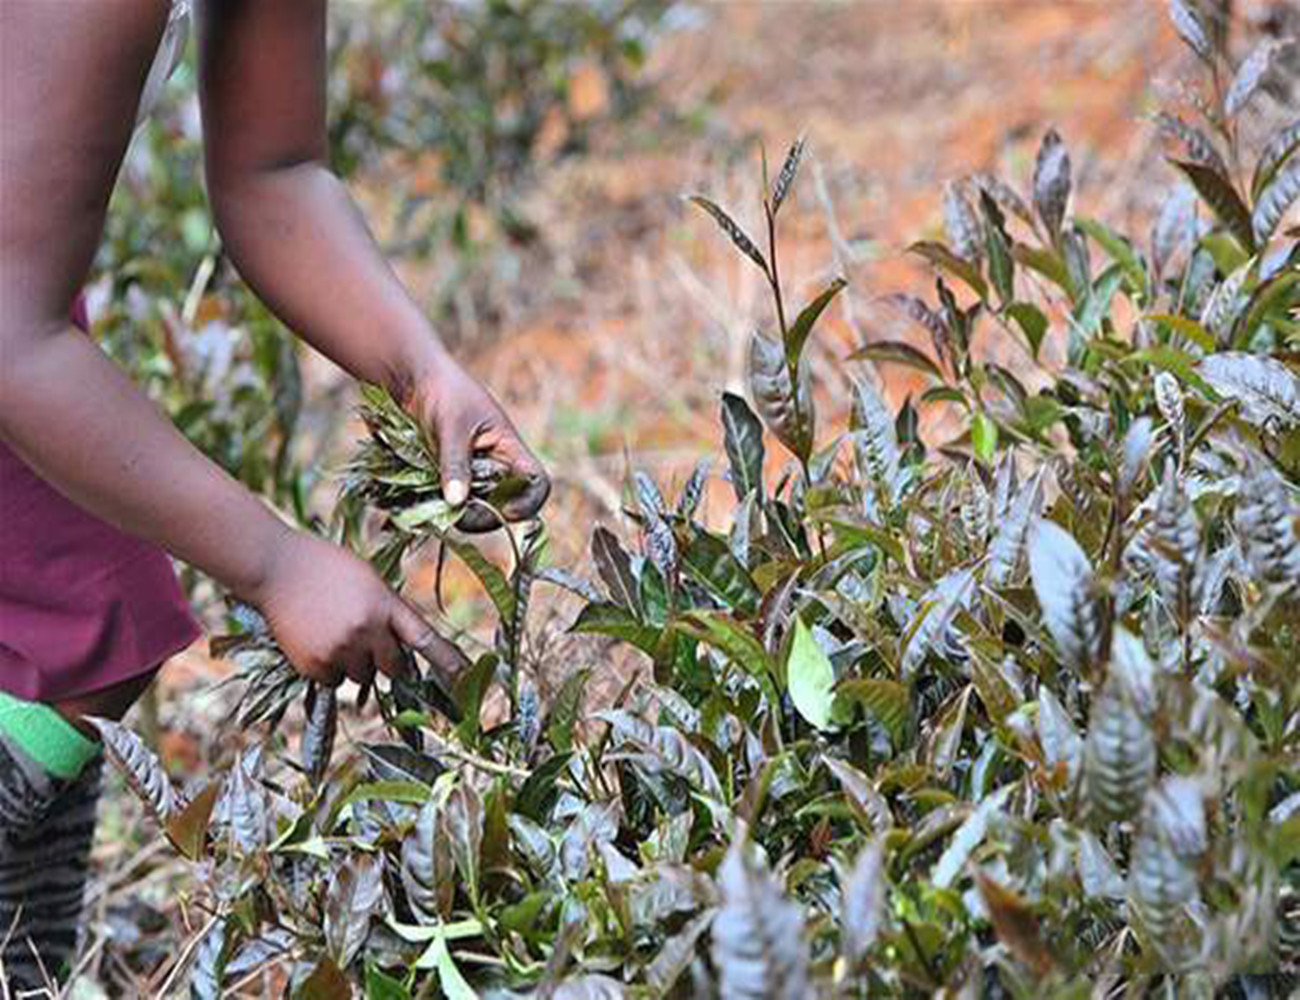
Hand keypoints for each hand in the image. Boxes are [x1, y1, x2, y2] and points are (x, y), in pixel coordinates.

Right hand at [250, 531, 469, 687]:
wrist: (274, 566)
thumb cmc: (325, 568)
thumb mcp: (368, 581)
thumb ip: (387, 611)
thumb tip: (399, 646)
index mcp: (385, 605)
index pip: (425, 639)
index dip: (448, 662)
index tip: (467, 679)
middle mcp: (367, 630)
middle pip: (393, 668)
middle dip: (384, 660)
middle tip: (363, 638)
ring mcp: (340, 649)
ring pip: (361, 677)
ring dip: (353, 663)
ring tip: (331, 631)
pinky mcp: (314, 664)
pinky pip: (333, 681)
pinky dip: (327, 668)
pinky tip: (314, 640)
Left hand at [409, 356, 549, 532]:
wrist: (412, 380)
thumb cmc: (442, 392)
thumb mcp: (451, 426)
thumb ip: (454, 463)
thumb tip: (456, 502)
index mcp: (509, 448)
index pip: (538, 483)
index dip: (528, 502)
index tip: (504, 511)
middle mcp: (496, 466)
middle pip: (506, 505)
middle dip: (485, 514)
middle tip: (456, 511)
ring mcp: (473, 475)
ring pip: (478, 509)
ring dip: (462, 512)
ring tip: (436, 499)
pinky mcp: (451, 479)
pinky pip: (454, 503)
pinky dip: (444, 505)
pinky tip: (426, 496)